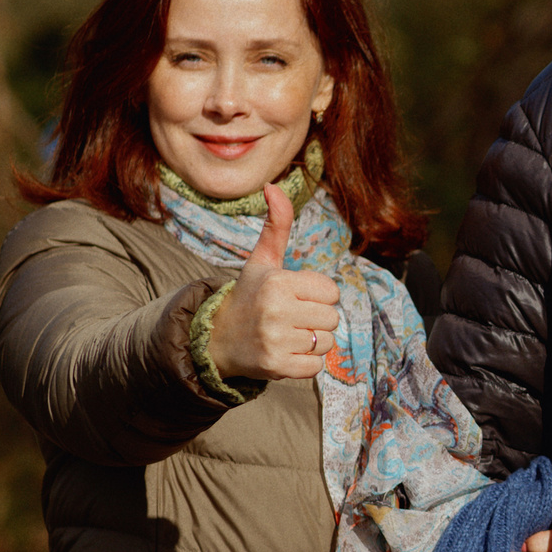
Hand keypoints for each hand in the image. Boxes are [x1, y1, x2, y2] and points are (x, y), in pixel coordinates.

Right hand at [209, 183, 342, 380]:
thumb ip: (276, 225)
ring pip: (326, 342)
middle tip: (290, 318)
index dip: (318, 295)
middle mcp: (276, 310)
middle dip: (317, 319)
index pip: (331, 291)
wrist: (218, 338)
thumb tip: (273, 185)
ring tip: (287, 335)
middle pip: (332, 318)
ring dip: (312, 342)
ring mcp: (275, 340)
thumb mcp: (262, 260)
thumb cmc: (250, 295)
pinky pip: (316, 366)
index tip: (295, 297)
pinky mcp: (276, 366)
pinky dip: (305, 363)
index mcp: (278, 281)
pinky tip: (284, 352)